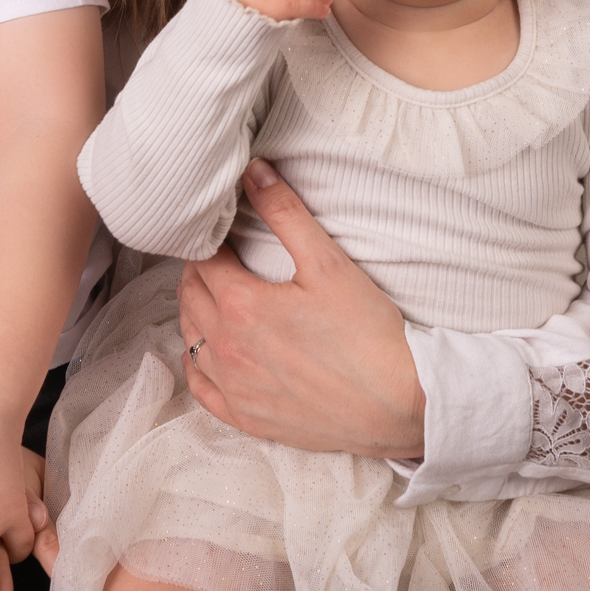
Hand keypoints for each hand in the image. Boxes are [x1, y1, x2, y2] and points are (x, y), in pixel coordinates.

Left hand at [177, 159, 425, 457]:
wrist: (400, 405)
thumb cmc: (368, 333)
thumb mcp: (328, 262)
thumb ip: (284, 212)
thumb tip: (253, 171)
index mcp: (241, 306)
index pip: (202, 260)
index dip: (210, 240)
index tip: (222, 231)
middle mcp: (227, 349)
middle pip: (190, 296)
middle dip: (200, 270)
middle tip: (219, 255)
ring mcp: (234, 388)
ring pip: (190, 338)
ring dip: (195, 310)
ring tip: (214, 292)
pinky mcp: (247, 418)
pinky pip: (200, 388)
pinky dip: (196, 362)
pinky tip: (206, 350)